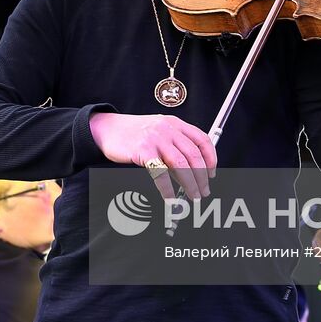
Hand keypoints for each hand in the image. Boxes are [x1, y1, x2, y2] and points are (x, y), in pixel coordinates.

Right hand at [89, 112, 215, 199]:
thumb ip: (175, 147)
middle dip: (202, 177)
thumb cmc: (134, 133)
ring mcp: (155, 139)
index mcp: (175, 123)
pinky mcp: (143, 150)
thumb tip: (191, 172)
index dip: (211, 158)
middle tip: (203, 191)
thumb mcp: (159, 132)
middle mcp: (168, 129)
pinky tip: (170, 198)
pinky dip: (167, 189)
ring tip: (193, 196)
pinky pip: (160, 173)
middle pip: (193, 155)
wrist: (108, 128)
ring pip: (181, 165)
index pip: (202, 140)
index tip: (212, 173)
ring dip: (190, 184)